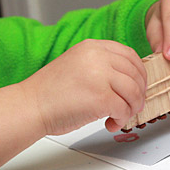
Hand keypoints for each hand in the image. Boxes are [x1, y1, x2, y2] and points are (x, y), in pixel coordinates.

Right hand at [22, 39, 146, 134]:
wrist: (31, 106)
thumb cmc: (50, 92)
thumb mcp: (78, 65)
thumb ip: (101, 66)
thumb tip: (128, 80)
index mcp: (92, 46)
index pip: (130, 55)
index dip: (139, 73)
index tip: (138, 87)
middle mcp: (98, 57)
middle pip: (136, 74)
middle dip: (138, 94)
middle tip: (132, 106)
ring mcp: (100, 76)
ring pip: (134, 93)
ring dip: (131, 109)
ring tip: (119, 117)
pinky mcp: (101, 98)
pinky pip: (124, 109)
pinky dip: (121, 120)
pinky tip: (110, 123)